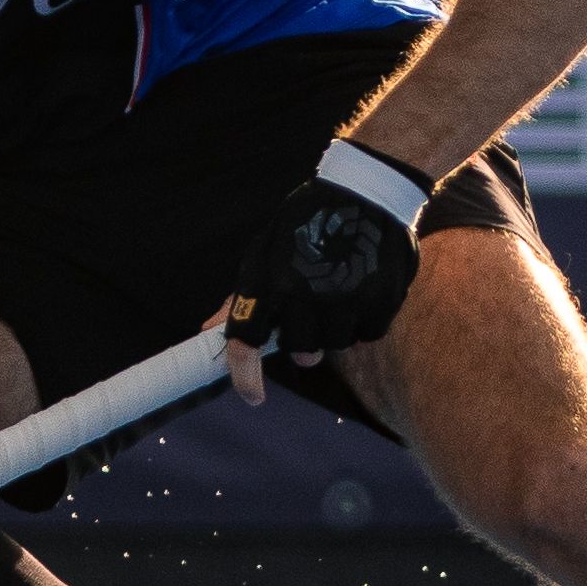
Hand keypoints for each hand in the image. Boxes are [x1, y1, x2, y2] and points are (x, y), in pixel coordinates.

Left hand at [221, 150, 425, 400]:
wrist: (367, 191)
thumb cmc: (307, 222)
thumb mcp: (266, 250)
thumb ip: (242, 296)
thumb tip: (205, 330)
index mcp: (271, 282)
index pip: (246, 343)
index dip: (244, 376)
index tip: (251, 395)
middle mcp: (307, 295)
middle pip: (301, 352)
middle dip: (302, 340)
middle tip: (310, 310)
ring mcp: (347, 300)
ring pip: (335, 345)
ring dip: (334, 328)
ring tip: (337, 289)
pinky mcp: (381, 301)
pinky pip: (367, 334)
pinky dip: (363, 320)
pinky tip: (361, 287)